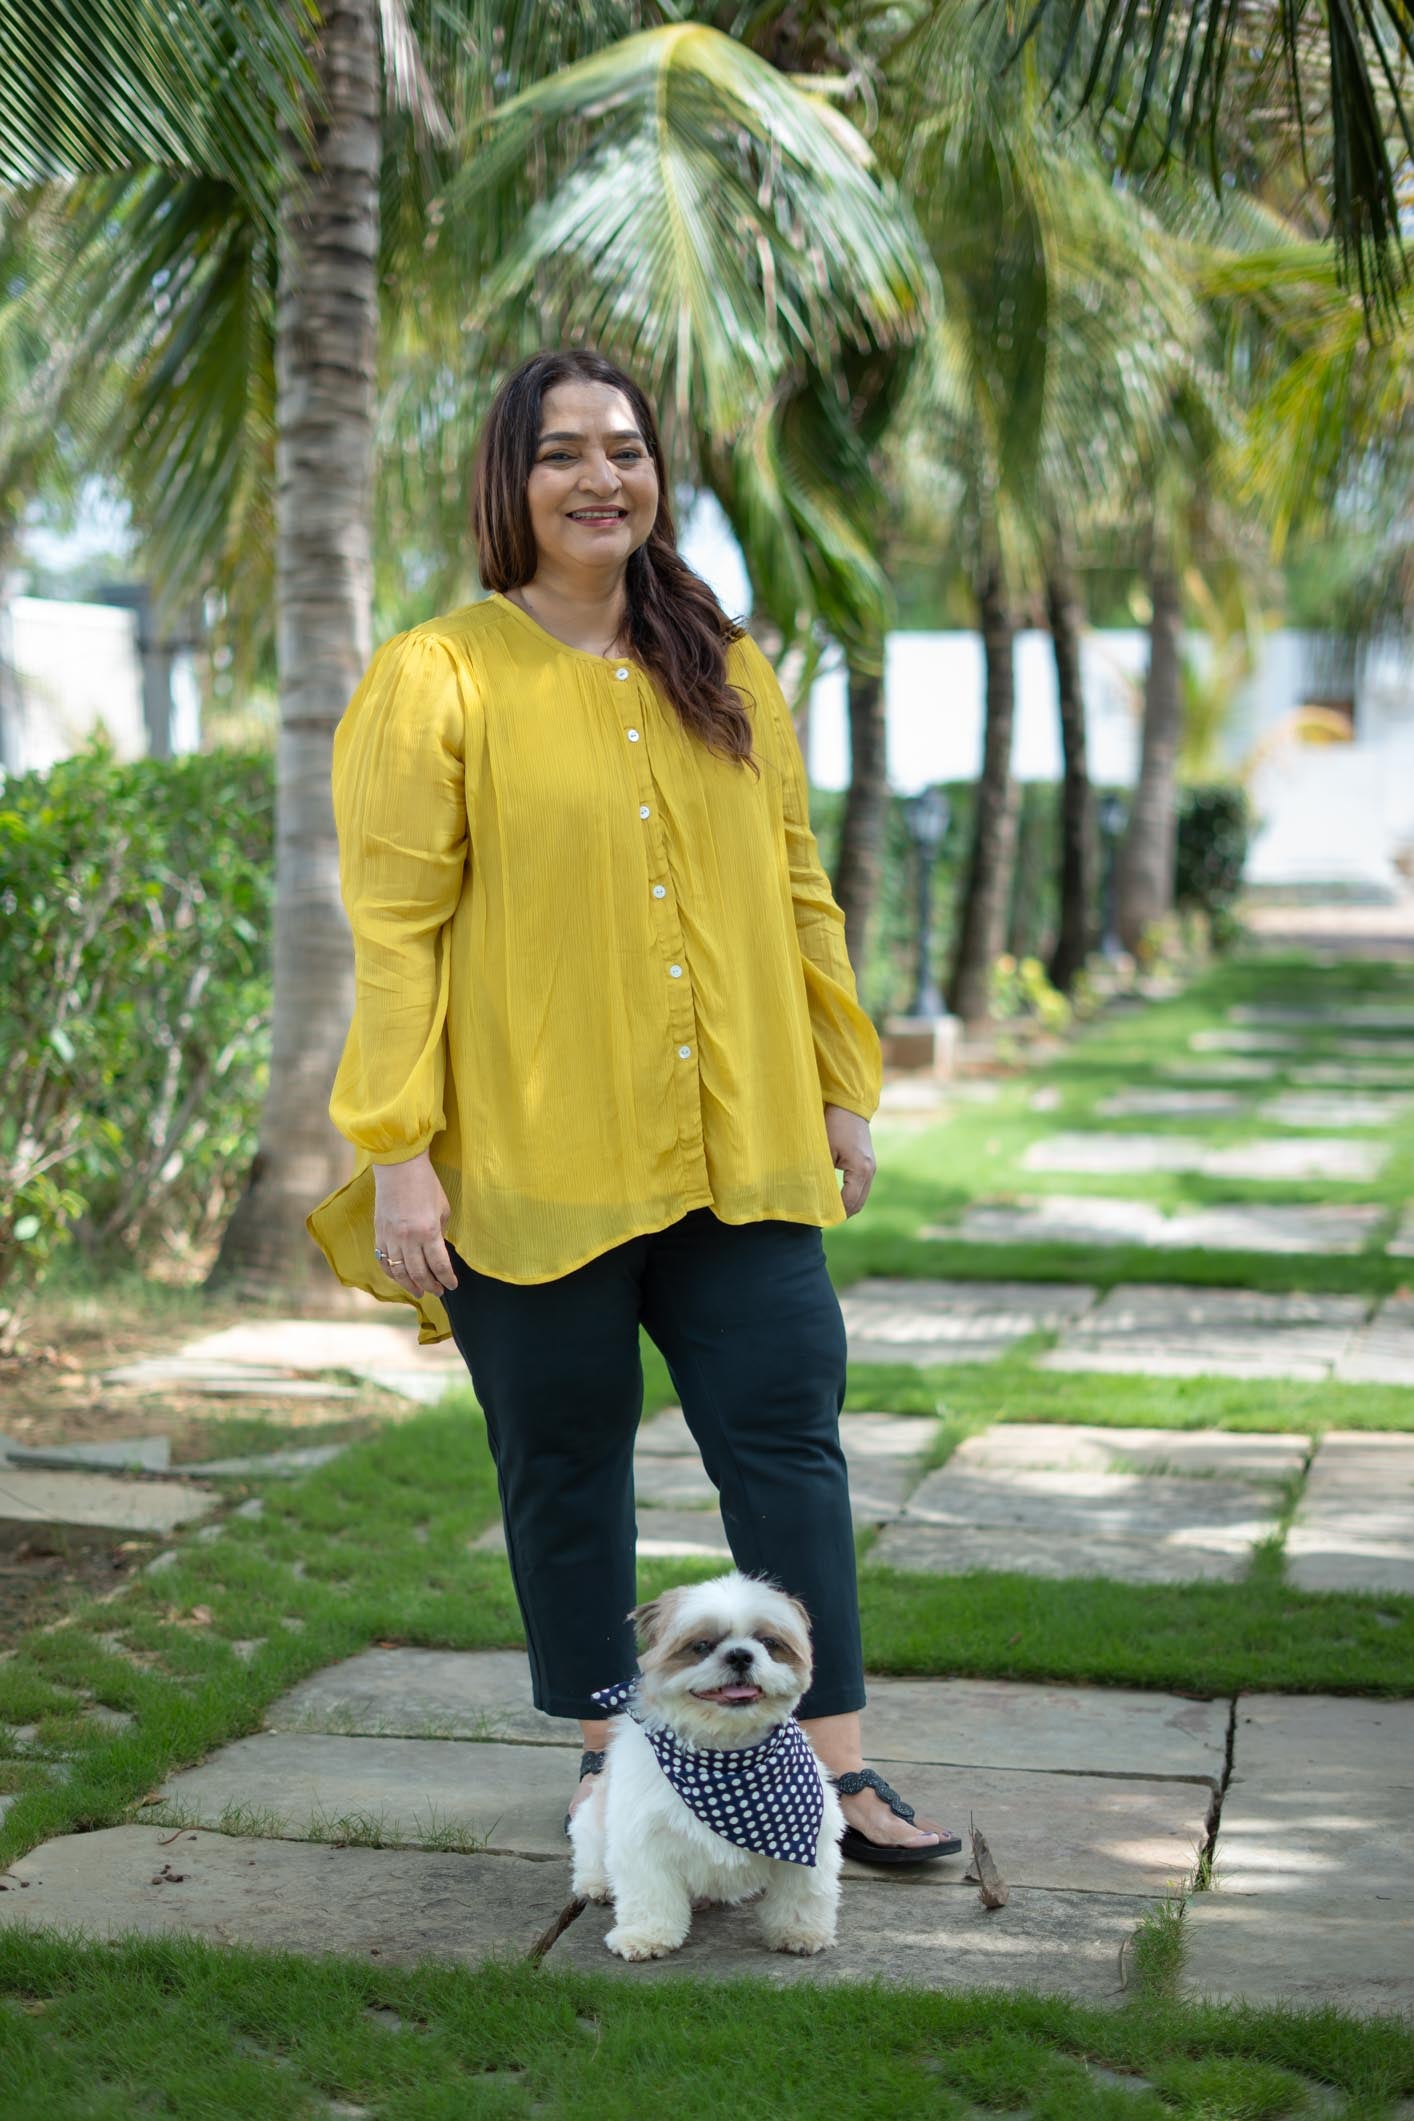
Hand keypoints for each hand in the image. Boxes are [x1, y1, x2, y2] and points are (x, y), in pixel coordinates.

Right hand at [372, 1151, 457, 1295]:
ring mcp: (391, 1237)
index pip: (439, 1265)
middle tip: (438, 1292)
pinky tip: (400, 1278)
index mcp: (428, 1231)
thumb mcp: (442, 1209)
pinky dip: (392, 1273)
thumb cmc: (426, 1184)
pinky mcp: (379, 1233)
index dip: (447, 1279)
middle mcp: (408, 1238)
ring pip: (399, 1271)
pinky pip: (383, 1260)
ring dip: (411, 1285)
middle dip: (431, 1285)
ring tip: (420, 1292)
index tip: (452, 1286)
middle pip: (419, 1273)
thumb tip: (438, 1251)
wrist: (399, 1167)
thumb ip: (440, 1233)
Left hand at [824, 1104, 875, 1215]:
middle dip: (842, 1213)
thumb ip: (820, 1173)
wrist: (850, 1105)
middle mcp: (870, 1171)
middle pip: (858, 1204)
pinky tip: (836, 1198)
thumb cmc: (834, 1125)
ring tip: (828, 1211)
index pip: (848, 1202)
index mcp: (861, 1170)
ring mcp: (872, 1168)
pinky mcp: (868, 1163)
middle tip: (822, 1219)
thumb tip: (813, 1195)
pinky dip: (851, 1195)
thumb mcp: (824, 1150)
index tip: (819, 1219)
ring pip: (861, 1197)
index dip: (834, 1213)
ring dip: (847, 1205)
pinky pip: (861, 1187)